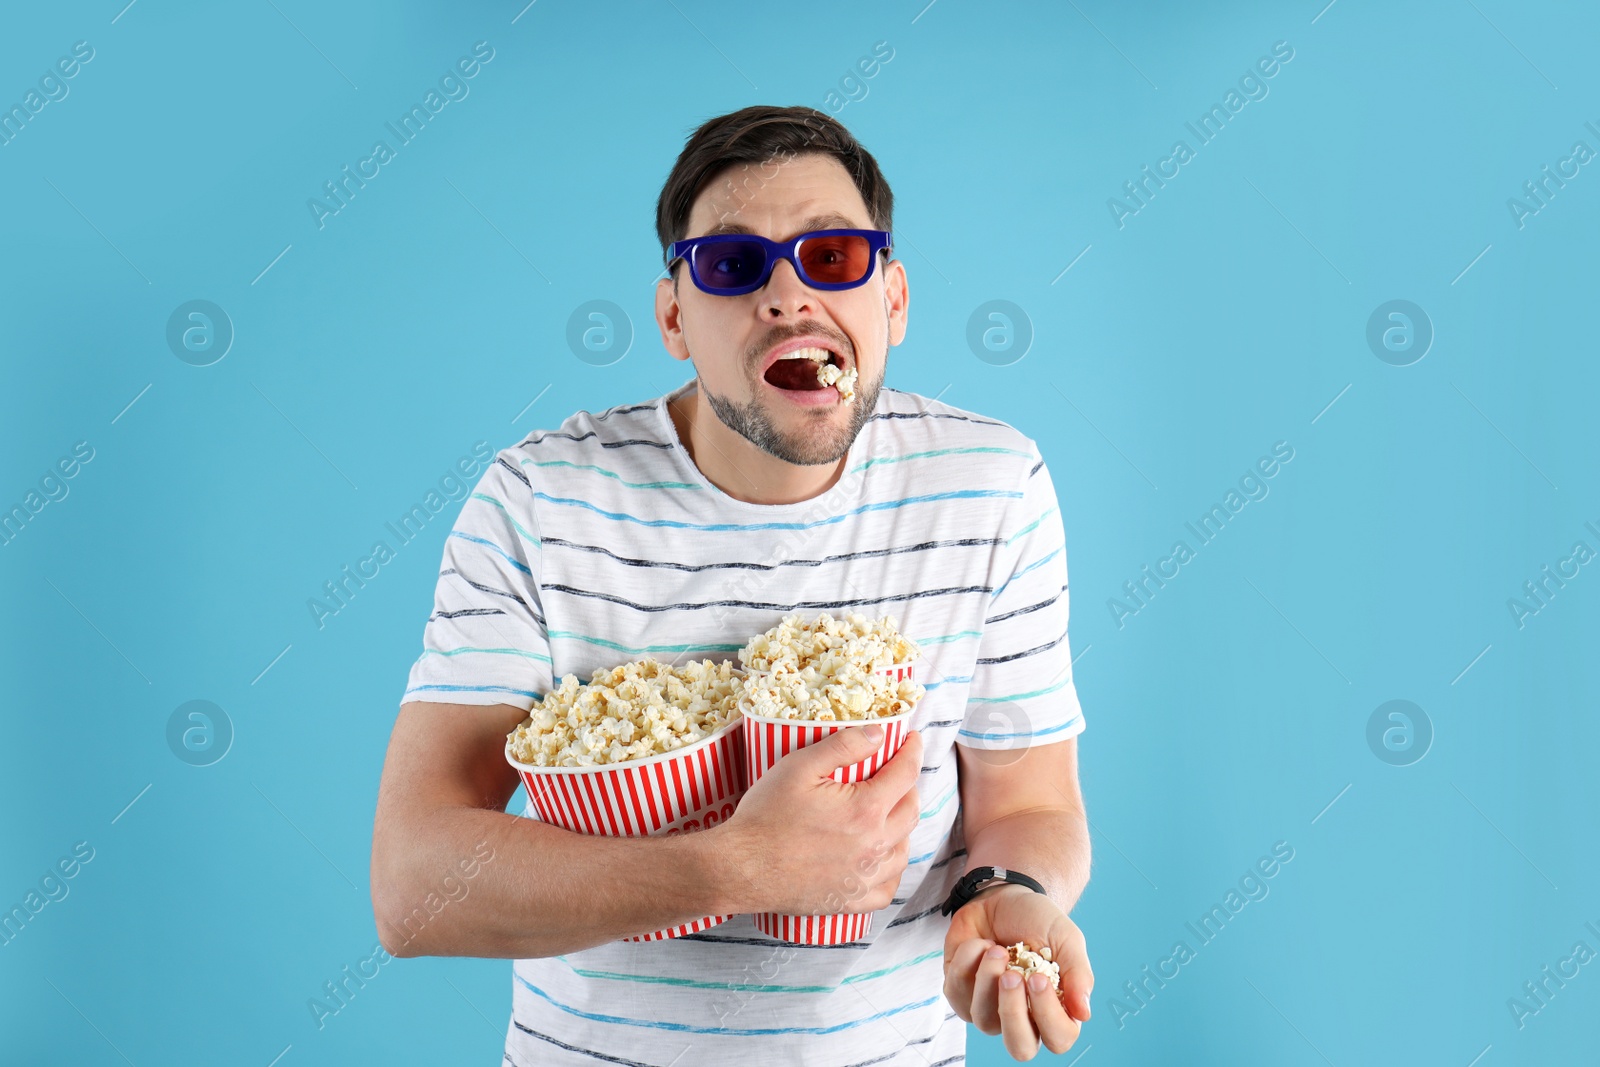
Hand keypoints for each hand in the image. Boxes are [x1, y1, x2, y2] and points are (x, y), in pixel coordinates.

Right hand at [718, 725, 923, 915]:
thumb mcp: (799, 766)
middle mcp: (874, 846)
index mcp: (866, 810)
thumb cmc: (765, 817)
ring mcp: (864, 878)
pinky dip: (892, 870)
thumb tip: (878, 734)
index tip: (912, 740)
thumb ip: (843, 745)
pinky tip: (881, 859)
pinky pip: (888, 889)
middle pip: (911, 810)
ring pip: (904, 850)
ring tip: (889, 813)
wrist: (740, 867)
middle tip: (896, 773)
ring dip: (903, 827)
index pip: (905, 774)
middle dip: (909, 786)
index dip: (912, 751)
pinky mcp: (851, 901)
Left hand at [943, 883, 1091, 1059]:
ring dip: (987, 979)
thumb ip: (1078, 974)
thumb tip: (1084, 1014)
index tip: (1039, 977)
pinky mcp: (959, 993)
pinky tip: (981, 943)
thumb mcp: (1066, 938)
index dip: (1048, 1015)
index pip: (1058, 1039)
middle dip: (1012, 1012)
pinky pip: (957, 991)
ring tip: (996, 949)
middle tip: (1012, 975)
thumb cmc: (1037, 921)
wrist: (1002, 895)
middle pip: (1019, 1047)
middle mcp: (1022, 1017)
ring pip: (984, 1020)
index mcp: (1055, 1009)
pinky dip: (968, 960)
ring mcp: (988, 1009)